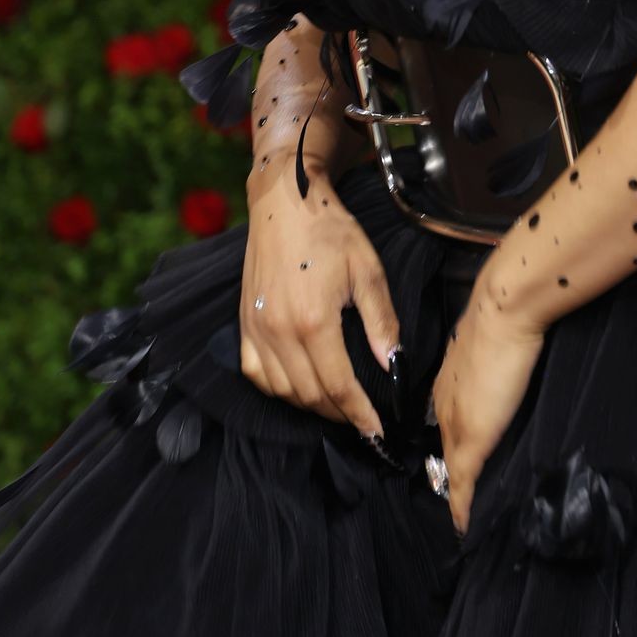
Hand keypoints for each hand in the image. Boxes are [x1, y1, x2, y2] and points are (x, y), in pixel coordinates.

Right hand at [240, 154, 400, 438]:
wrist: (285, 204)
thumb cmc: (329, 231)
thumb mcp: (368, 271)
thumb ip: (381, 322)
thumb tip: (392, 364)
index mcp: (313, 322)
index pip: (339, 387)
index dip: (360, 415)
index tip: (377, 432)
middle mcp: (279, 332)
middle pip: (310, 396)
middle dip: (340, 415)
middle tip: (363, 422)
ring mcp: (256, 330)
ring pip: (282, 391)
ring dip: (311, 406)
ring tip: (338, 406)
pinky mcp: (244, 324)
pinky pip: (257, 374)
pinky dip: (279, 389)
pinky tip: (298, 386)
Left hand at [432, 281, 543, 532]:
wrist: (503, 311)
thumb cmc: (506, 318)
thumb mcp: (498, 341)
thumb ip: (497, 356)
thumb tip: (508, 356)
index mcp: (450, 383)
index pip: (446, 423)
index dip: (452, 445)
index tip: (454, 466)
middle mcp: (445, 404)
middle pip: (444, 449)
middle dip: (448, 473)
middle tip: (458, 502)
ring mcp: (455, 423)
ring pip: (450, 467)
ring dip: (456, 492)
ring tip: (464, 515)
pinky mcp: (470, 439)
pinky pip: (461, 483)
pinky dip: (462, 507)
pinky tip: (463, 526)